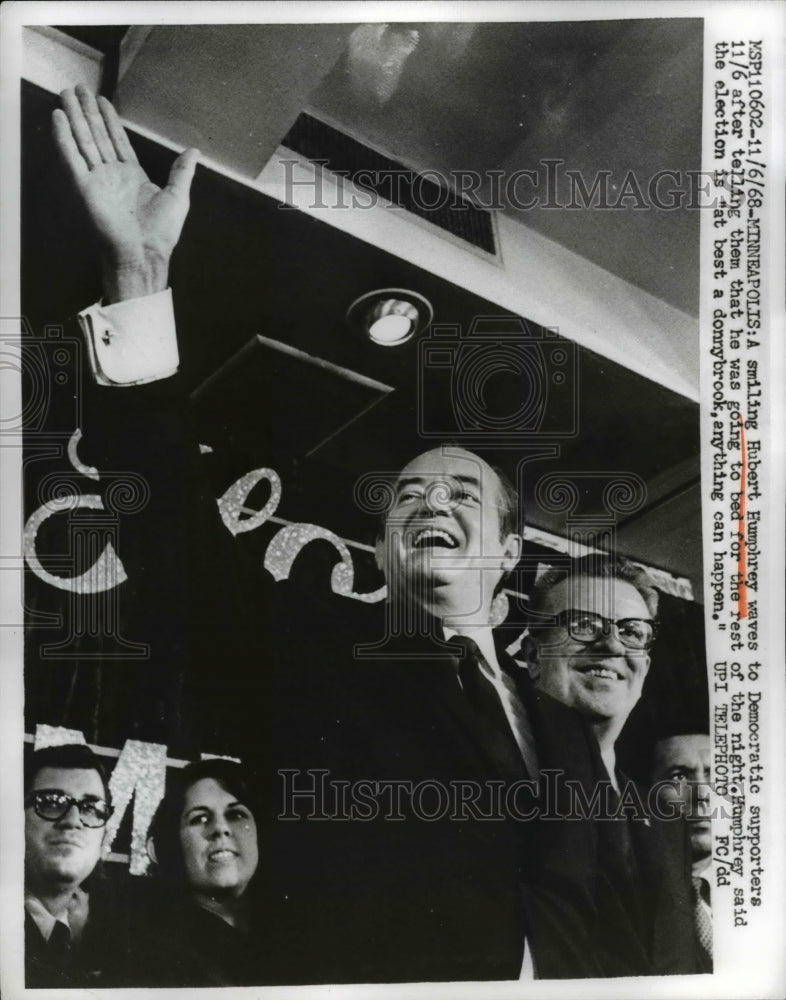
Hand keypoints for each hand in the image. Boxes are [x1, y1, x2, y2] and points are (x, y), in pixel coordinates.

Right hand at [52, 85, 198, 300]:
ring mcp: (97, 180)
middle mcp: (112, 175)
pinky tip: (59, 119)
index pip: (118, 141)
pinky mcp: (84, 187)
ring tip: (66, 94)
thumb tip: (194, 151)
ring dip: (74, 117)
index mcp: (132, 176)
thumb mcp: (178, 196)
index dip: (109, 120)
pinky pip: (72, 158)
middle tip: (78, 89)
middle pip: (98, 135)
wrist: (144, 254)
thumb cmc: (161, 233)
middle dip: (87, 112)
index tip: (102, 102)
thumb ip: (182, 172)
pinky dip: (64, 138)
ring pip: (84, 140)